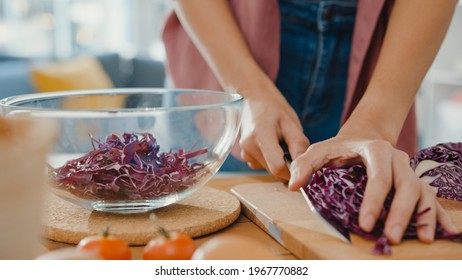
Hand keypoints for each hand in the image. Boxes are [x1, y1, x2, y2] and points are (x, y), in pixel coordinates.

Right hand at [238, 84, 308, 180]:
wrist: (254, 99)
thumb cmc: (275, 108)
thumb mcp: (291, 124)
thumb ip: (299, 147)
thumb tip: (304, 170)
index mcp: (260, 136)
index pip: (277, 168)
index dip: (292, 170)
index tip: (301, 163)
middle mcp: (249, 148)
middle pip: (274, 170)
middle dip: (287, 164)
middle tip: (292, 147)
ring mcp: (245, 152)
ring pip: (269, 169)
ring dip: (279, 161)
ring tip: (280, 142)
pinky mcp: (245, 155)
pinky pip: (263, 165)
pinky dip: (271, 159)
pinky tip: (272, 145)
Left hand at [288, 135, 458, 243]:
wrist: (361, 139)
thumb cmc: (338, 149)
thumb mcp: (318, 150)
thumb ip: (304, 165)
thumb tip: (293, 185)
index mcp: (375, 150)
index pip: (379, 176)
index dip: (374, 200)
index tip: (366, 222)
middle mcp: (397, 159)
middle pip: (407, 185)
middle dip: (400, 212)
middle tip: (391, 236)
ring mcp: (409, 171)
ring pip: (423, 192)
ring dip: (424, 215)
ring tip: (422, 237)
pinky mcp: (414, 183)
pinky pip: (431, 198)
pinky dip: (437, 214)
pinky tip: (444, 231)